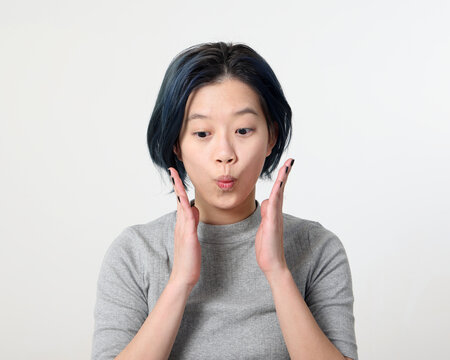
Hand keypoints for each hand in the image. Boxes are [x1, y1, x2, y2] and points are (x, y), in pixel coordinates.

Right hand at [167, 167, 200, 289]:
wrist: (184, 277)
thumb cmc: (189, 258)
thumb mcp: (192, 236)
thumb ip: (193, 222)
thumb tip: (195, 208)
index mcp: (182, 224)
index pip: (180, 202)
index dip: (178, 188)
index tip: (175, 175)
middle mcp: (180, 225)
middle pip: (178, 200)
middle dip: (176, 184)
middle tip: (172, 170)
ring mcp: (183, 230)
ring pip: (181, 206)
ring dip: (179, 191)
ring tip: (176, 178)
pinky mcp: (188, 237)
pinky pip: (188, 218)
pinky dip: (186, 206)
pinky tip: (185, 199)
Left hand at [255, 158, 293, 277]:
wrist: (271, 263)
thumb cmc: (268, 246)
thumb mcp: (264, 225)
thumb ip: (267, 212)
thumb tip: (267, 200)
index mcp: (274, 212)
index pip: (277, 191)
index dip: (281, 178)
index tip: (285, 165)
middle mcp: (276, 213)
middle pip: (280, 189)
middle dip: (285, 174)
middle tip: (290, 161)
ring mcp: (275, 218)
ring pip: (279, 195)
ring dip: (282, 181)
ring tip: (286, 168)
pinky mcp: (272, 225)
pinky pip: (274, 207)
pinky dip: (276, 196)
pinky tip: (278, 187)